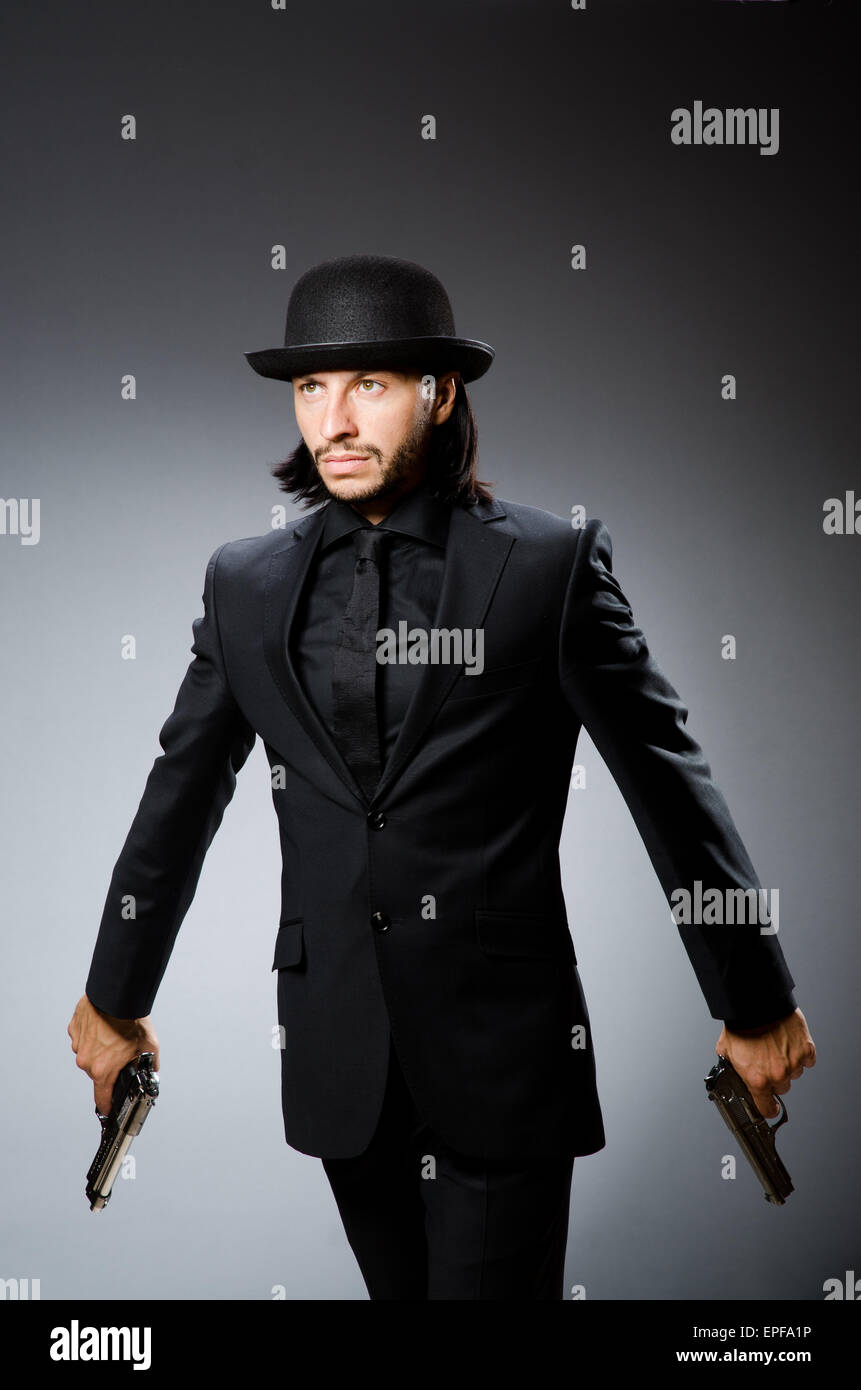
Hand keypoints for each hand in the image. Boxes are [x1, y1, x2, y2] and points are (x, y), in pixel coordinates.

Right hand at [67, 994, 159, 1115]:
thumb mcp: (150, 1047)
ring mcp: (78, 1045)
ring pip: (89, 1054)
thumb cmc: (131, 1019)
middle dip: (108, 1067)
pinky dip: (92, 1035)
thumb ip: (150, 1066)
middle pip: (97, 1073)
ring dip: (99, 1050)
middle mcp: (86, 1061)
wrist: (117, 995)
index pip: (102, 1098)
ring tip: (113, 1035)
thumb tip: (152, 1073)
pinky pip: (83, 1038)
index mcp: (103, 1070)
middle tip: (120, 1052)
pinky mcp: (74, 1030)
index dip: (108, 1105)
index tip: (110, 1109)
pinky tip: (104, 1026)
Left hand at [715, 1007, 814, 1119]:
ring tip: (777, 1048)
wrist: (756, 1004)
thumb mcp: (726, 1052)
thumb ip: (732, 1068)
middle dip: (775, 1078)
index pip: (767, 1109)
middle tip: (768, 1062)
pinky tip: (790, 1044)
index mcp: (758, 1080)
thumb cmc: (741, 1025)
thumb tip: (731, 1075)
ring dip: (788, 1065)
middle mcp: (777, 1075)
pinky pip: (808, 1060)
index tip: (769, 1106)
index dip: (767, 1107)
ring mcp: (794, 1063)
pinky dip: (801, 1054)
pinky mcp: (806, 1049)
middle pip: (782, 1088)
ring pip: (795, 1073)